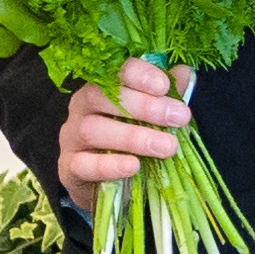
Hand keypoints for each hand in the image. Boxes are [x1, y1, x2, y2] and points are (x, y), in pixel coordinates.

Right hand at [54, 60, 195, 214]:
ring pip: (92, 130)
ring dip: (133, 137)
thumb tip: (185, 73)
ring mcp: (72, 138)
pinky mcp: (69, 167)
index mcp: (100, 88)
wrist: (102, 182)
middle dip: (143, 106)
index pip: (113, 71)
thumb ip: (165, 96)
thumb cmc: (128, 141)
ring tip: (167, 147)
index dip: (138, 75)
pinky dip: (109, 165)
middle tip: (178, 118)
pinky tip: (134, 166)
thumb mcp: (150, 117)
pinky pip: (83, 164)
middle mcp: (81, 108)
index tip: (164, 86)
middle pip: (100, 96)